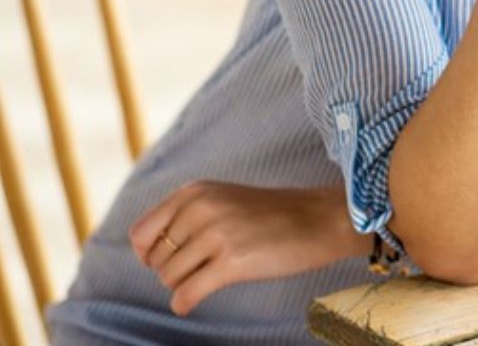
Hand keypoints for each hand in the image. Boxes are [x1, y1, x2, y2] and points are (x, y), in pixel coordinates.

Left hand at [129, 181, 363, 315]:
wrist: (319, 219)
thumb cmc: (272, 214)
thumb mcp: (222, 198)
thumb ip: (185, 214)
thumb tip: (143, 250)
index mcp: (195, 191)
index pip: (141, 233)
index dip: (149, 253)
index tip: (170, 259)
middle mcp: (201, 208)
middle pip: (154, 259)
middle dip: (171, 270)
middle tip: (200, 267)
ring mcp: (216, 234)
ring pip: (169, 278)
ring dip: (184, 284)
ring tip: (209, 276)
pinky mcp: (232, 262)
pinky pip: (185, 295)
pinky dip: (184, 303)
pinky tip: (193, 301)